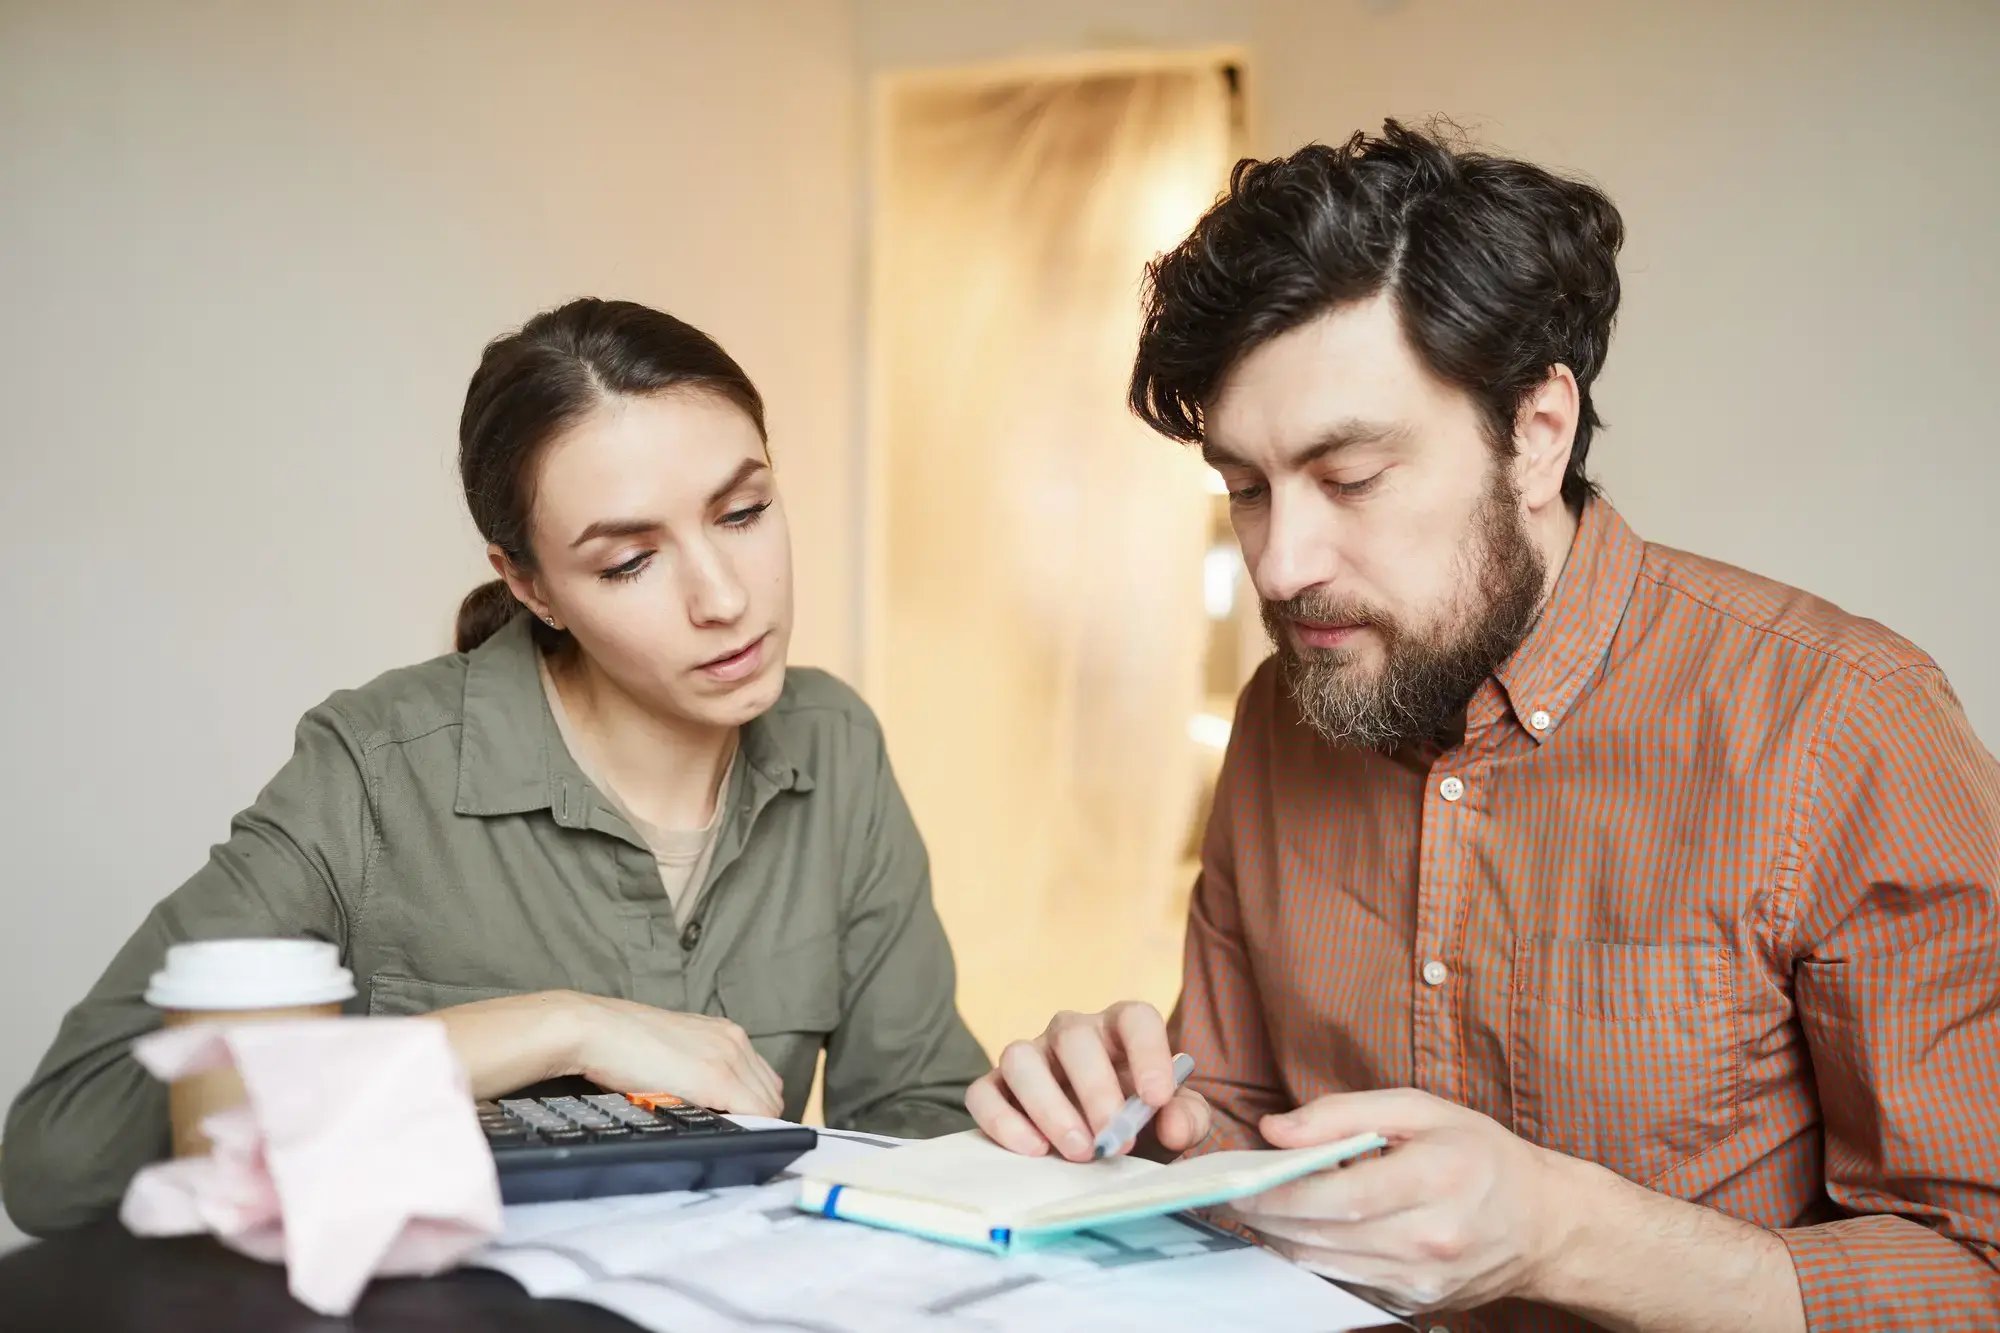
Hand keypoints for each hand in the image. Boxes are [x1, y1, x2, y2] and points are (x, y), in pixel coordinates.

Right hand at [568, 992, 783, 1115]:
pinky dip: (750, 1128)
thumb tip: (708, 1099)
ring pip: (768, 1104)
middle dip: (758, 1116)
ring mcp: (729, 1057)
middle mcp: (735, 1040)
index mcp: (725, 1033)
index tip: (743, 1123)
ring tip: (724, 1136)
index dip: (756, 1105)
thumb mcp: (675, 1051)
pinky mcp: (716, 1078)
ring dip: (754, 1123)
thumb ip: (699, 1067)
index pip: (763, 1078)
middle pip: (771, 1091)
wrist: (598, 1030)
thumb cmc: (625, 1044)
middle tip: (733, 1136)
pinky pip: (756, 1112)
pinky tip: (729, 1136)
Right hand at [964, 1001, 1209, 1161]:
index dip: (1148, 1052)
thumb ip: (1185, 1118)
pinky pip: (984, 1092)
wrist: (1103, 1149)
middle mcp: (1072, 1033)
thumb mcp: (1173, 1122)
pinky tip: (1034, 1150)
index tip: (1157, 1099)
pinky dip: (1003, 1121)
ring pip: (1020, 1057)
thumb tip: (1172, 1123)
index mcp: (1121, 1030)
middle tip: (1114, 1141)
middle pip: (1074, 1037)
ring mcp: (1031, 1056)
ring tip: (1078, 1150)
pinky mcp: (996, 1087)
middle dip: (1095, 1090)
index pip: (1135, 1018)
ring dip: (1048, 1106)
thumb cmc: (1141, 1124)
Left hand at [1229, 1088, 1576, 1314]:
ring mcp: (1425, 1279)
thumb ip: (1344, 1112)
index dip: (1282, 1193)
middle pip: (1328, 1235)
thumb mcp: (1421, 1109)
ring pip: (1330, 1265)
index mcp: (1437, 1178)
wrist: (1544, 1223)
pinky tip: (1305, 1233)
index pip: (1341, 1194)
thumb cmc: (1481, 1154)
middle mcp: (1432, 1238)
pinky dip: (1317, 1260)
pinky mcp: (1418, 1303)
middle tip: (1239, 1196)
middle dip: (1272, 1217)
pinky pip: (1348, 1283)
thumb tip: (1276, 1130)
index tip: (1242, 1182)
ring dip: (1287, 1240)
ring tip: (1265, 1211)